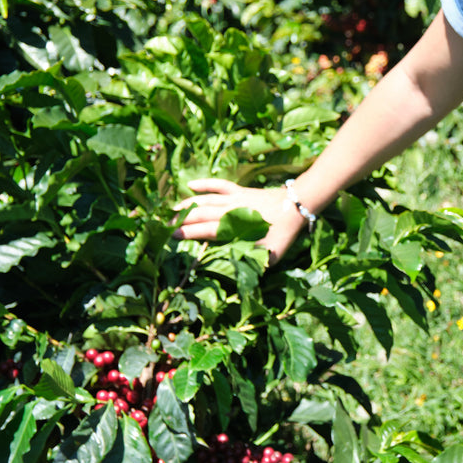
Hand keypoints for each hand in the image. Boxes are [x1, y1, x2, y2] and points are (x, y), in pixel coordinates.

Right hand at [173, 178, 306, 263]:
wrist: (296, 206)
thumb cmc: (283, 233)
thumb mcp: (271, 255)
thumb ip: (254, 264)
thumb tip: (240, 278)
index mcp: (235, 227)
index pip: (206, 230)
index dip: (188, 233)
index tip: (172, 238)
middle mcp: (231, 211)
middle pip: (201, 214)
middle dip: (182, 220)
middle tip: (165, 227)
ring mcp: (235, 198)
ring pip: (206, 199)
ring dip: (188, 204)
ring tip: (171, 211)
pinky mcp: (241, 190)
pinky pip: (220, 184)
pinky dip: (205, 184)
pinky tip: (191, 185)